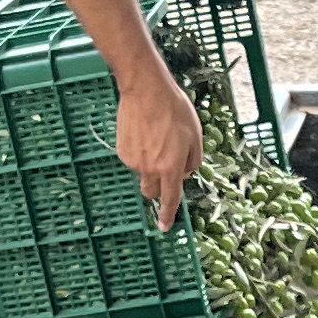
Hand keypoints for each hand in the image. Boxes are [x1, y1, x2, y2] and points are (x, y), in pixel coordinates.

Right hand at [117, 71, 205, 228]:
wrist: (146, 90)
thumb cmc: (174, 109)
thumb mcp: (195, 135)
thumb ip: (193, 160)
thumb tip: (186, 173)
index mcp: (172, 167)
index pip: (170, 199)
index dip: (167, 215)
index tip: (164, 227)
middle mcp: (151, 169)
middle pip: (152, 192)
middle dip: (159, 188)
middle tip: (166, 168)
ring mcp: (134, 161)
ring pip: (143, 173)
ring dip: (150, 165)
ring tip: (156, 138)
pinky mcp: (122, 151)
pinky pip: (133, 160)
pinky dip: (140, 154)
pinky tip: (144, 133)